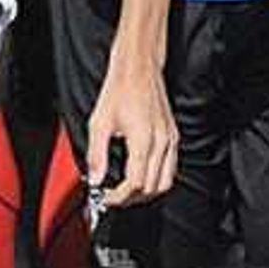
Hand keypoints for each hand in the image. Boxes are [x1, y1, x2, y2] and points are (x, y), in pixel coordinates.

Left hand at [84, 53, 179, 209]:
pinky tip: (142, 175)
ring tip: (127, 191)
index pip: (136, 183)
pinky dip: (157, 179)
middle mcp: (162, 142)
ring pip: (165, 182)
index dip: (120, 196)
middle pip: (152, 188)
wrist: (138, 69)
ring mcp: (170, 140)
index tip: (107, 198)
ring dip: (146, 192)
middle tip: (114, 197)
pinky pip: (170, 168)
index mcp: (144, 140)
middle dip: (131, 198)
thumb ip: (96, 154)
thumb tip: (95, 179)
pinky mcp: (173, 137)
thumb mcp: (99, 122)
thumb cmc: (120, 89)